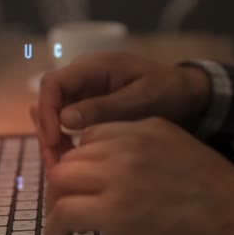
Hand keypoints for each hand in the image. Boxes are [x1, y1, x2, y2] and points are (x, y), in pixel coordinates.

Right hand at [36, 52, 209, 168]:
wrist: (187, 94)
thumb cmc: (168, 91)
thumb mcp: (142, 98)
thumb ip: (106, 107)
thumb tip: (65, 118)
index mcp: (95, 67)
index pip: (54, 83)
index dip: (48, 111)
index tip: (54, 140)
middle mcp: (83, 77)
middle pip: (48, 101)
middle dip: (46, 131)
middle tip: (54, 164)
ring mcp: (84, 93)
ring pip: (54, 115)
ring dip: (52, 140)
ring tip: (60, 168)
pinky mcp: (88, 108)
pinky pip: (66, 123)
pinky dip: (63, 142)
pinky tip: (70, 162)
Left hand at [44, 117, 233, 234]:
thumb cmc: (228, 199)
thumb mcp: (182, 157)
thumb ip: (147, 157)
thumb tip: (118, 180)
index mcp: (147, 127)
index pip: (93, 137)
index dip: (82, 163)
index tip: (81, 185)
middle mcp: (128, 143)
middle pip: (71, 157)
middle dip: (63, 184)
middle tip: (66, 209)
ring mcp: (119, 174)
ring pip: (60, 180)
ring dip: (56, 205)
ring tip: (61, 228)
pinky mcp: (114, 210)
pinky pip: (63, 213)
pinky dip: (54, 230)